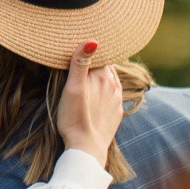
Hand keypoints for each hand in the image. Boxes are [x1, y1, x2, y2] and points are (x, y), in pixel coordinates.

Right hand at [56, 40, 121, 166]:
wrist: (86, 148)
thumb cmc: (74, 118)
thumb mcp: (72, 88)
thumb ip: (81, 62)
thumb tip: (92, 40)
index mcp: (102, 76)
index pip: (100, 53)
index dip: (92, 47)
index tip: (82, 41)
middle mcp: (113, 85)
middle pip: (108, 64)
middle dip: (99, 58)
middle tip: (87, 53)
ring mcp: (117, 100)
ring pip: (113, 78)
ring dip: (104, 72)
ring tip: (94, 68)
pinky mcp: (116, 112)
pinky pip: (114, 94)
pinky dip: (108, 88)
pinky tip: (101, 90)